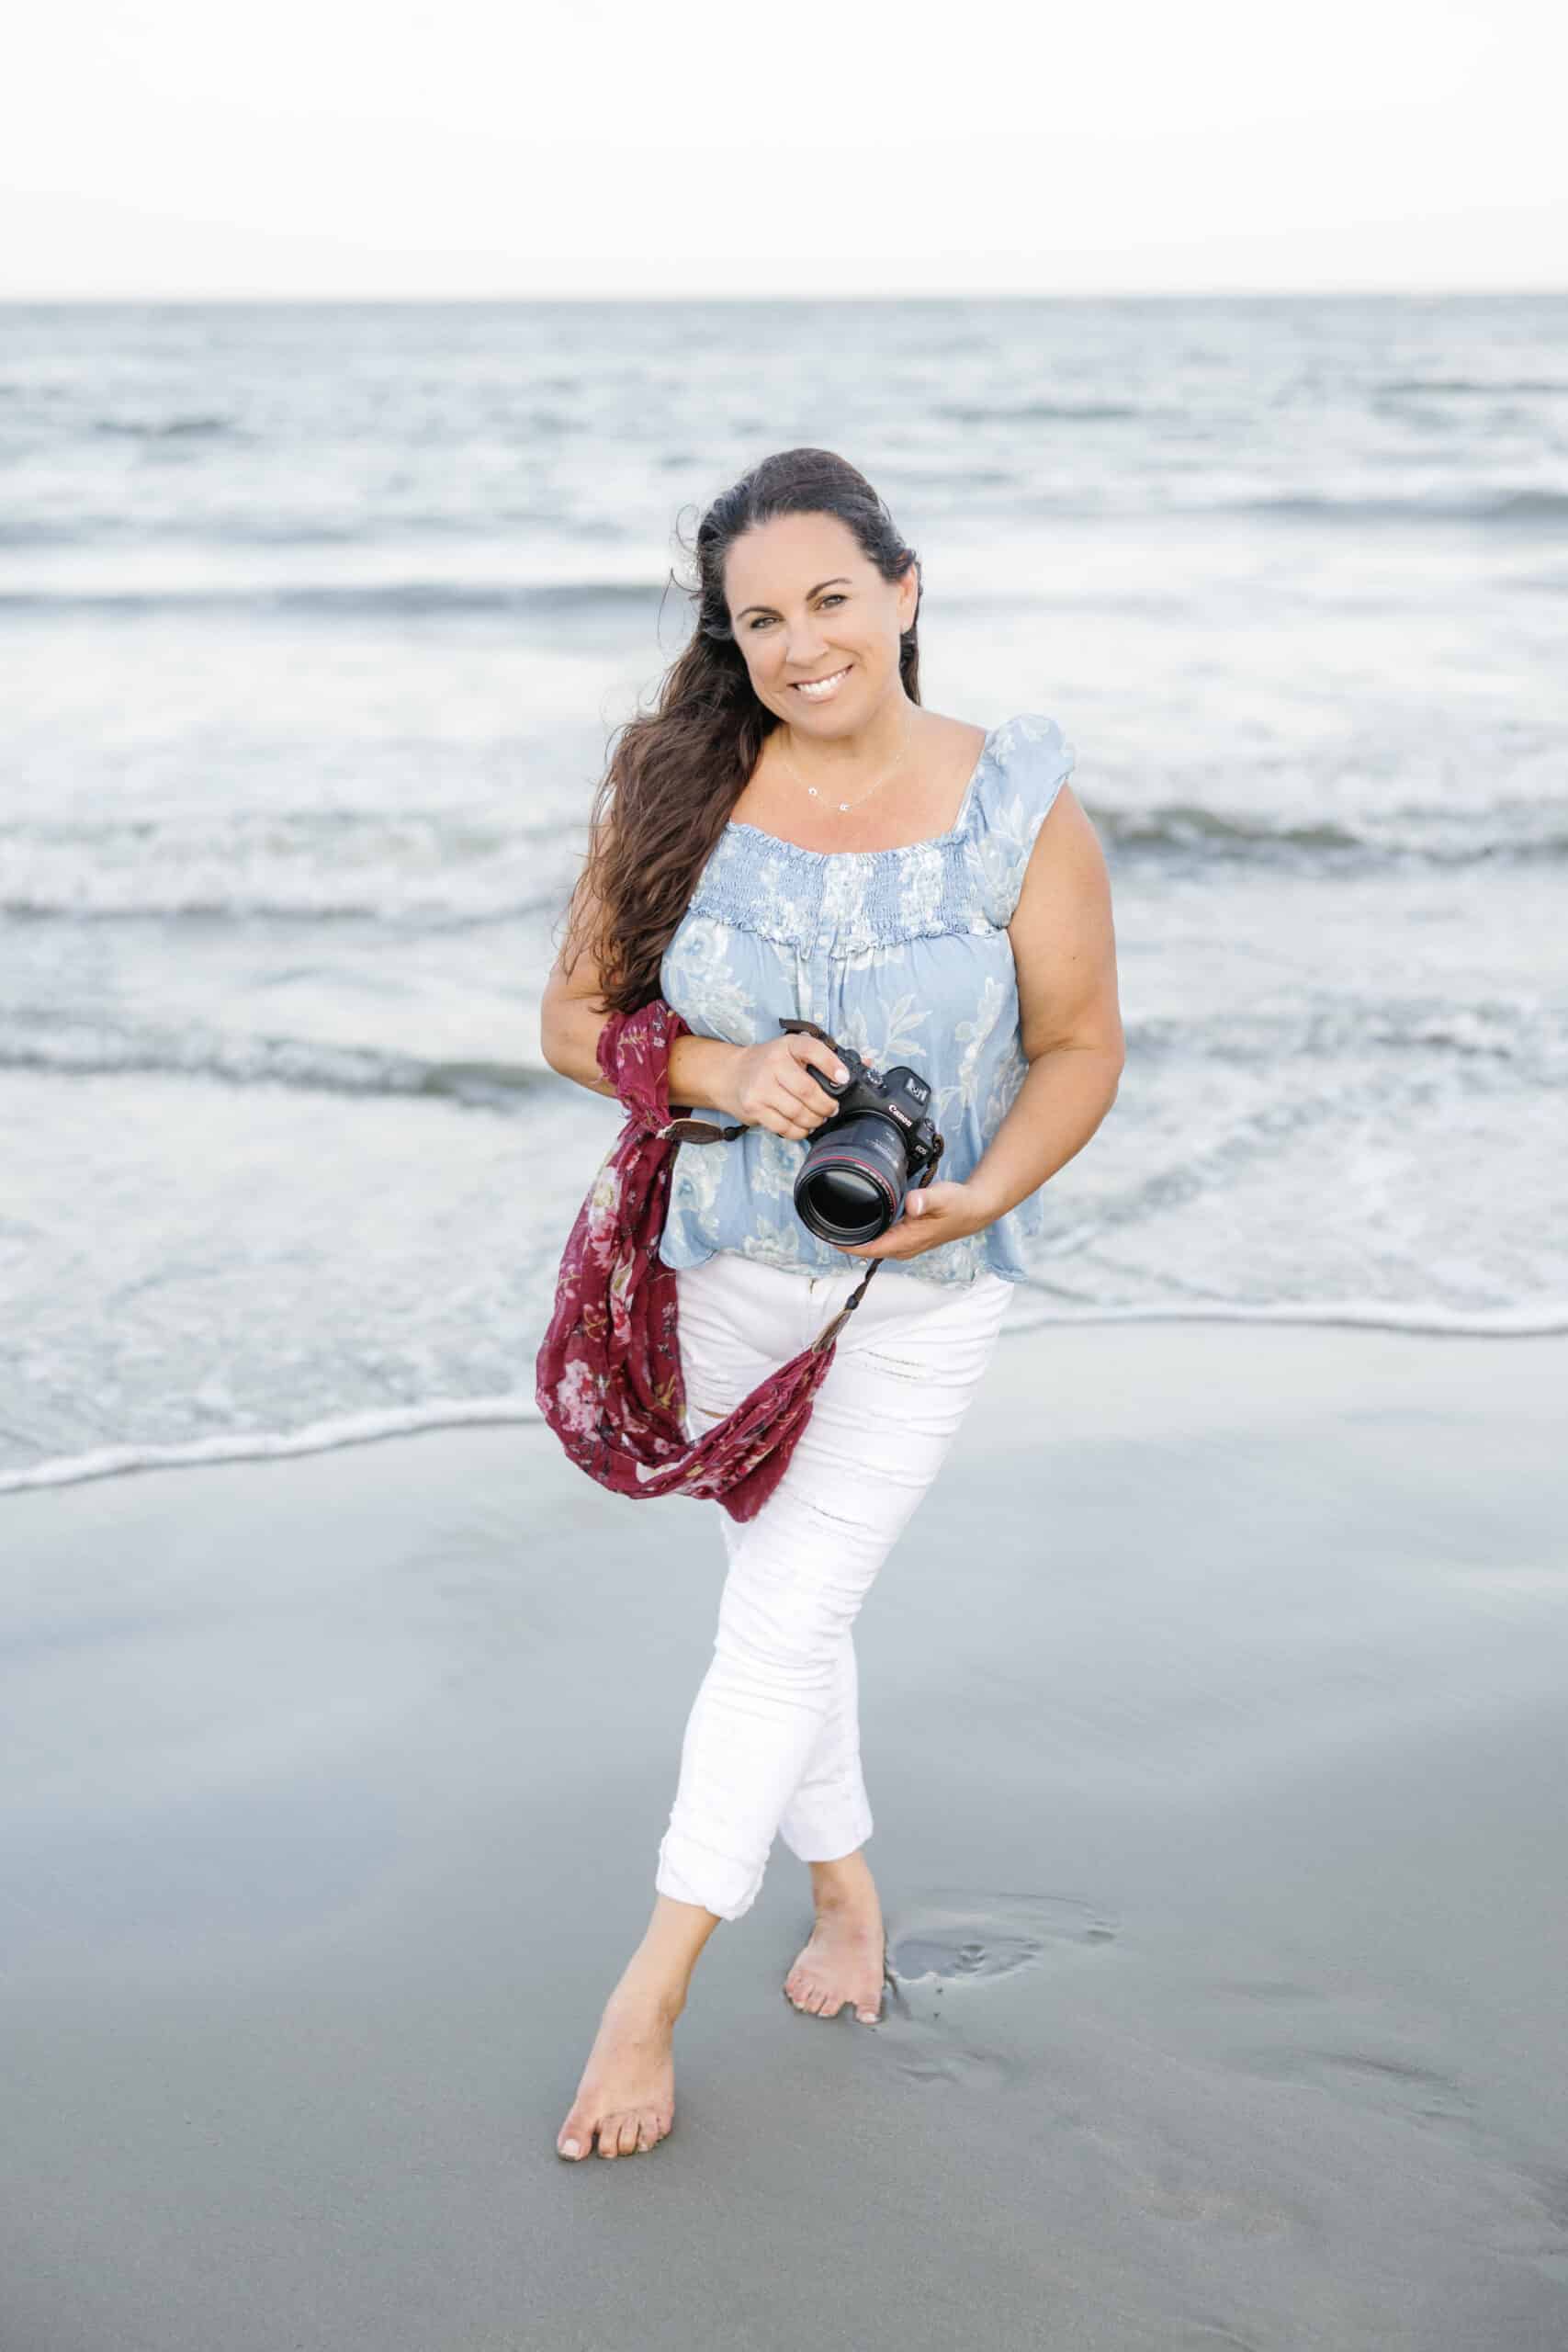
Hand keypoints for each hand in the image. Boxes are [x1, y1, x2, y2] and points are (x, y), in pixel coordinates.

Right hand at [723, 1031, 848, 1137]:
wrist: (731, 1074)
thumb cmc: (770, 1063)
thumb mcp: (794, 1051)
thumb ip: (828, 1057)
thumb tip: (867, 1063)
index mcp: (788, 1045)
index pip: (814, 1050)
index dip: (832, 1065)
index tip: (844, 1078)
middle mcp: (773, 1063)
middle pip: (809, 1091)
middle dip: (826, 1106)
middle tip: (831, 1109)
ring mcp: (761, 1087)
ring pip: (798, 1112)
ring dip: (814, 1121)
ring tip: (817, 1118)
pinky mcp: (754, 1107)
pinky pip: (784, 1127)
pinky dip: (799, 1131)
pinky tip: (802, 1126)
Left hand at [833, 1178, 995, 1263]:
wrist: (974, 1211)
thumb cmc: (957, 1204)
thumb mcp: (942, 1198)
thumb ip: (926, 1199)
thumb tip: (913, 1203)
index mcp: (905, 1241)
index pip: (867, 1248)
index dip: (844, 1244)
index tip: (824, 1233)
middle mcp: (902, 1248)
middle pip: (865, 1249)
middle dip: (843, 1239)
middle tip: (820, 1222)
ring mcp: (904, 1245)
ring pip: (871, 1245)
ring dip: (853, 1237)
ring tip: (831, 1221)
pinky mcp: (906, 1239)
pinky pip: (879, 1239)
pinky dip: (867, 1232)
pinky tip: (858, 1220)